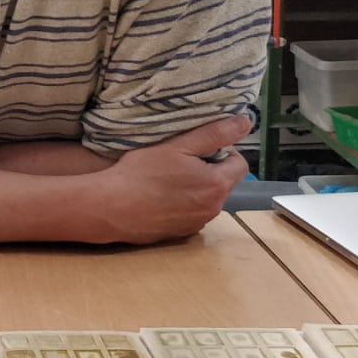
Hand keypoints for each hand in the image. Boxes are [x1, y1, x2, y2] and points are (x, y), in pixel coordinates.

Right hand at [82, 117, 249, 244]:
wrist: (111, 207)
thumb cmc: (141, 173)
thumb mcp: (178, 145)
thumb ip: (214, 133)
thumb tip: (245, 123)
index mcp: (217, 184)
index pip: (240, 164)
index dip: (224, 151)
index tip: (200, 147)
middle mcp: (213, 208)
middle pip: (224, 182)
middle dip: (210, 170)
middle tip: (181, 160)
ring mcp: (197, 223)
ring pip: (207, 199)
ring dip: (197, 188)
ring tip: (169, 179)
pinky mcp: (181, 234)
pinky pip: (192, 214)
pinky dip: (184, 205)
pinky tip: (162, 197)